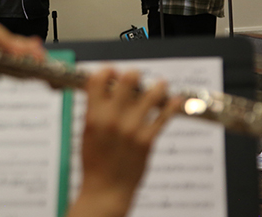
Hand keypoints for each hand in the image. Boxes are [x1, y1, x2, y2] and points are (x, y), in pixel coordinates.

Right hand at [72, 69, 180, 215]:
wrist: (106, 190)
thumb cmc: (95, 162)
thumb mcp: (87, 132)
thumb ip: (95, 109)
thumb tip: (105, 89)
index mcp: (93, 115)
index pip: (99, 79)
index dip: (108, 71)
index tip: (113, 72)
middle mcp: (112, 118)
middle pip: (127, 79)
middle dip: (133, 75)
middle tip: (136, 79)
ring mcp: (132, 128)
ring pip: (151, 94)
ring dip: (157, 87)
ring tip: (160, 85)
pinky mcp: (147, 140)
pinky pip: (164, 116)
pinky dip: (171, 105)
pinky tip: (174, 100)